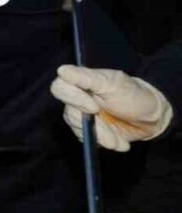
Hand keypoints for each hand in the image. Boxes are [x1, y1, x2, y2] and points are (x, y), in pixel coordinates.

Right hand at [50, 64, 173, 151]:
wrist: (152, 118)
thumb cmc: (134, 95)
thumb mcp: (113, 83)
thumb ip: (87, 77)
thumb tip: (61, 70)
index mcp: (81, 83)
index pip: (60, 88)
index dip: (73, 99)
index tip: (94, 108)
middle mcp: (77, 99)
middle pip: (70, 114)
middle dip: (95, 126)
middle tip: (112, 134)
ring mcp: (82, 116)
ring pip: (78, 129)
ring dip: (102, 138)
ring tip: (119, 141)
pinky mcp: (88, 131)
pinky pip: (87, 140)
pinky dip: (104, 143)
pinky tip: (119, 141)